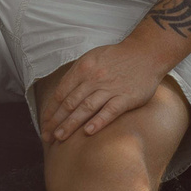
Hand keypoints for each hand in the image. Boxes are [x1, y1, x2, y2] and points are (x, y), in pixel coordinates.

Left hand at [38, 39, 172, 142]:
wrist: (146, 53)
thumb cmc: (117, 58)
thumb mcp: (92, 58)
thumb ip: (77, 75)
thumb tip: (60, 96)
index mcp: (83, 68)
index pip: (61, 93)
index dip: (51, 111)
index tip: (44, 125)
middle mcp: (94, 78)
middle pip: (70, 103)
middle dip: (56, 121)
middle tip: (47, 136)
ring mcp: (111, 88)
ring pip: (86, 108)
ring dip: (71, 124)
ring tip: (59, 137)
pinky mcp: (127, 97)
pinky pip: (110, 110)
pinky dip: (99, 121)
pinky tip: (88, 132)